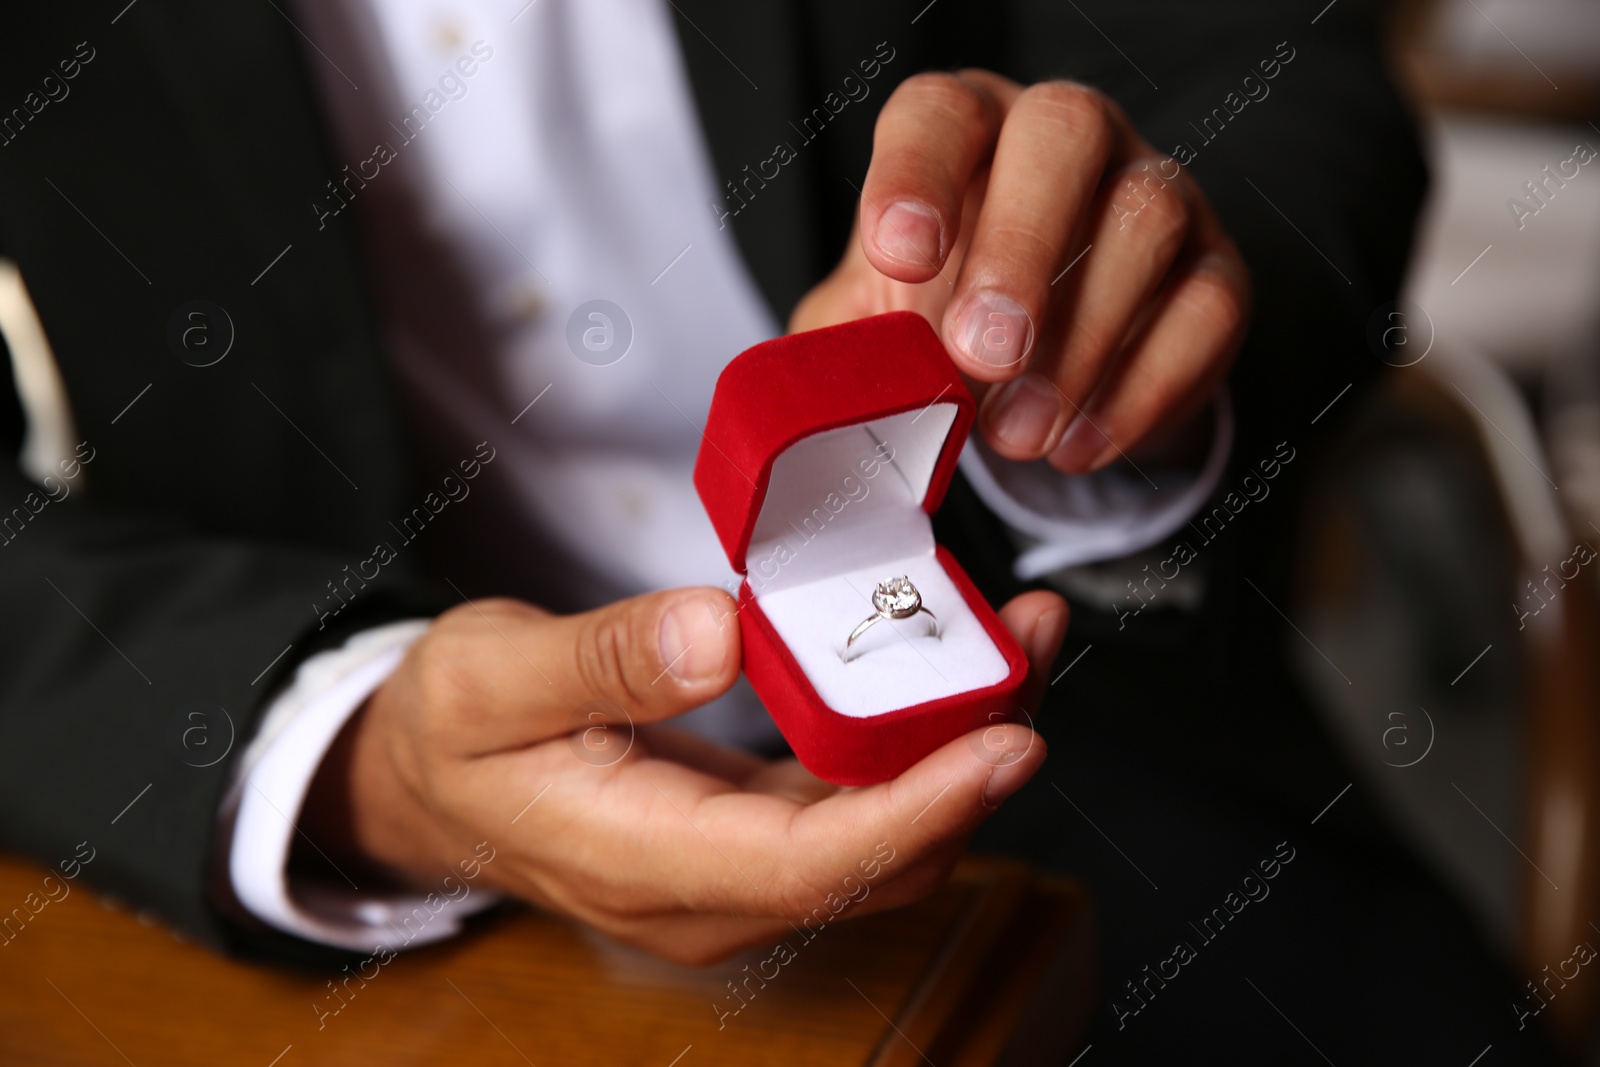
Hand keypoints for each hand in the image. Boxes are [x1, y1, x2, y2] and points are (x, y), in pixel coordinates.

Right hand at [301, 585, 1066, 964]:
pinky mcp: (752, 840)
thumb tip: (717, 630)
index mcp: (638, 862)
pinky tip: (948, 672)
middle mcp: (706, 895)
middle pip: (877, 859)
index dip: (917, 809)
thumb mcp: (489, 675)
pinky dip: (918, 748)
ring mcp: (735, 877)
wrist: (428, 783)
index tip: (1005, 740)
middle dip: (973, 763)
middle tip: (1029, 643)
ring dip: (961, 749)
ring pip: (884, 840)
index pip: (806, 864)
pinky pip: (858, 811)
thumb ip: (599, 660)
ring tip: (1014, 639)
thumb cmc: (451, 730)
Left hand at [791, 71, 1250, 472]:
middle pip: (1064, 133)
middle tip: (982, 357)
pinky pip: (1206, 309)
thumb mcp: (874, 329)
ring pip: (1147, 219)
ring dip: (1079, 342)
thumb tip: (798, 411)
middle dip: (1020, 248)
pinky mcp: (1215, 273)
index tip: (900, 258)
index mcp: (966, 134)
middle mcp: (1067, 140)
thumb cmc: (946, 323)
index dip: (918, 176)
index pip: (941, 115)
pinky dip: (1142, 389)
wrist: (1044, 373)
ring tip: (1017, 435)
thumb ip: (839, 351)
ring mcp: (1156, 194)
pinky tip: (1078, 445)